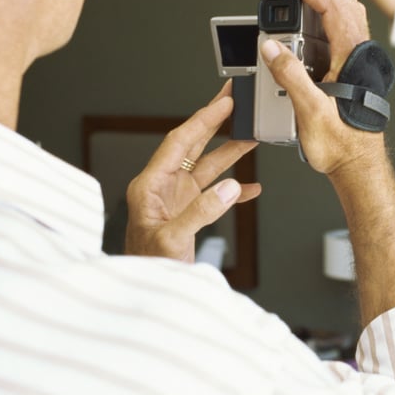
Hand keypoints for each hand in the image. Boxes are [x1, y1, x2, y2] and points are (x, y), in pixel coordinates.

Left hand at [124, 82, 260, 260]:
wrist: (142, 292)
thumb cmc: (144, 266)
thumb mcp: (171, 241)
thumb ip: (200, 212)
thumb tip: (230, 188)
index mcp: (150, 186)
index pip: (179, 142)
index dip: (203, 120)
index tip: (224, 103)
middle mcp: (162, 187)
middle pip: (192, 145)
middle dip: (215, 123)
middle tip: (234, 102)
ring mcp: (176, 200)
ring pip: (206, 167)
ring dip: (230, 153)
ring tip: (252, 138)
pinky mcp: (187, 213)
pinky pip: (213, 193)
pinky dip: (233, 188)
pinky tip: (251, 187)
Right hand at [260, 0, 383, 174]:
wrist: (359, 165)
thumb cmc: (341, 144)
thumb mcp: (309, 111)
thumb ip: (289, 75)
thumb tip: (271, 47)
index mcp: (352, 55)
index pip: (331, 4)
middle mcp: (359, 52)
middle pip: (340, 0)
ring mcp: (359, 59)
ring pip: (345, 12)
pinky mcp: (355, 69)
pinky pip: (344, 28)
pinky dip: (325, 14)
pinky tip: (309, 23)